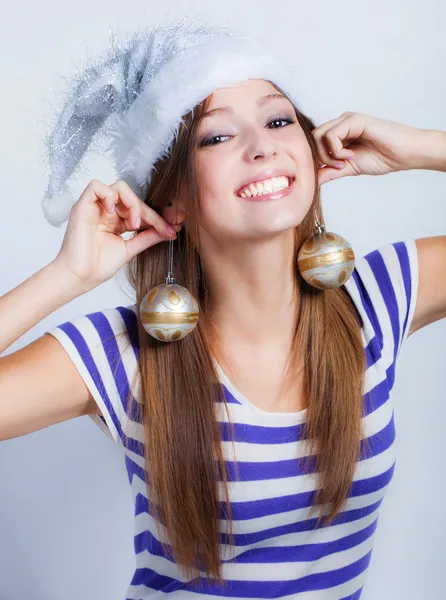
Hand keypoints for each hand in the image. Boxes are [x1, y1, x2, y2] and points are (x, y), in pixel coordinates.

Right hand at [53, 179, 183, 289]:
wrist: (80, 277)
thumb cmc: (98, 266)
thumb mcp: (130, 249)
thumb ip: (147, 238)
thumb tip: (169, 231)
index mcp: (117, 221)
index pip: (140, 210)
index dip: (157, 217)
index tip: (174, 228)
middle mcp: (106, 212)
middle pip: (133, 198)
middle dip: (150, 212)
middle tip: (162, 227)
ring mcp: (95, 208)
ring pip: (119, 188)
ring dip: (132, 203)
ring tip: (134, 224)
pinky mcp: (82, 206)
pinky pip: (96, 186)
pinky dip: (109, 196)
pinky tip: (114, 212)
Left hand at [313, 111, 424, 185]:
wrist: (404, 154)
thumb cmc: (382, 158)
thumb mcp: (348, 168)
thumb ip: (329, 172)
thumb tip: (311, 181)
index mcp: (338, 133)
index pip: (313, 143)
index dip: (316, 159)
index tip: (332, 171)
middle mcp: (340, 124)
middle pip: (312, 139)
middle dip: (319, 157)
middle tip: (338, 167)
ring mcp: (346, 120)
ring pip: (318, 136)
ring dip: (328, 154)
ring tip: (345, 162)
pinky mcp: (353, 120)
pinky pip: (331, 136)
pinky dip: (337, 151)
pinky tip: (351, 156)